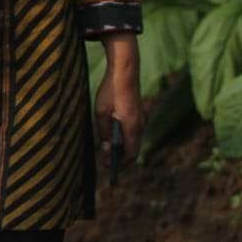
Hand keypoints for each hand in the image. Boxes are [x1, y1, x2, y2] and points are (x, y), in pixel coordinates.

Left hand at [95, 32, 143, 163]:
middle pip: (133, 149)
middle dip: (120, 158)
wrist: (125, 72)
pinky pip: (133, 131)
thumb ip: (104, 132)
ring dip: (121, 147)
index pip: (130, 154)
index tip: (108, 168)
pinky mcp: (138, 113)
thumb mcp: (101, 113)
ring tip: (106, 151)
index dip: (119, 164)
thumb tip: (106, 148)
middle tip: (105, 162)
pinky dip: (124, 138)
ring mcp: (141, 119)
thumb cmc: (110, 92)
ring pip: (133, 140)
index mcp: (132, 128)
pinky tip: (112, 137)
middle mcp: (140, 125)